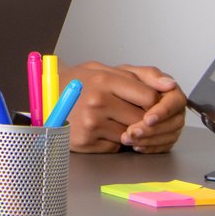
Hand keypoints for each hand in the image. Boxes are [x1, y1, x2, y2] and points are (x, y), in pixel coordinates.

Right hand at [61, 62, 186, 153]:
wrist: (44, 99)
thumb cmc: (76, 83)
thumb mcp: (103, 69)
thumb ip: (139, 75)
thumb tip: (171, 85)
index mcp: (103, 80)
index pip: (149, 97)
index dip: (154, 103)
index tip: (149, 104)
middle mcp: (98, 102)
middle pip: (142, 119)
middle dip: (143, 120)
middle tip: (133, 114)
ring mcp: (92, 124)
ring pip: (131, 135)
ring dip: (129, 131)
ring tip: (113, 120)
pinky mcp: (87, 142)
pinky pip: (116, 146)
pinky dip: (114, 141)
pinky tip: (102, 130)